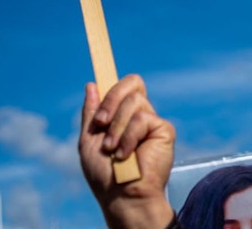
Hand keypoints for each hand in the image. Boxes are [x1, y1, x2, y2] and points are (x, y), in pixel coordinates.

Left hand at [79, 74, 175, 228]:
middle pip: (131, 83)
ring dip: (116, 127)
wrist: (122, 194)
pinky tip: (126, 154)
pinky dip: (128, 137)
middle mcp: (137, 114)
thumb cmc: (104, 175)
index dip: (115, 74)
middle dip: (112, 99)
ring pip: (134, 101)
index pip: (121, 86)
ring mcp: (151, 120)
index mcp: (119, 114)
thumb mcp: (88, 141)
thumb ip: (91, 114)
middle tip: (100, 123)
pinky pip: (142, 118)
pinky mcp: (163, 129)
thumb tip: (92, 83)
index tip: (101, 56)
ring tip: (113, 149)